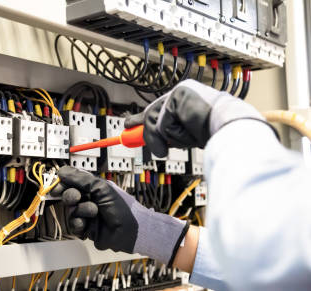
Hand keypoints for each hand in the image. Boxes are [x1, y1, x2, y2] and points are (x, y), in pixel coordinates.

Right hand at [53, 166, 188, 264]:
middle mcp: (89, 201)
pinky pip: (73, 226)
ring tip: (93, 212)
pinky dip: (79, 223)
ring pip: (70, 211)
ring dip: (80, 210)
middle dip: (70, 196)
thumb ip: (80, 178)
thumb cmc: (122, 207)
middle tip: (77, 197)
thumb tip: (62, 171)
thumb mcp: (101, 187)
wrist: (131, 230)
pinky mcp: (86, 230)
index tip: (58, 185)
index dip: (64, 184)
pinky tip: (86, 224)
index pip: (72, 183)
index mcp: (93, 188)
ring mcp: (87, 216)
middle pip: (68, 196)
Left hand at [125, 79, 266, 156]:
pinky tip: (192, 128)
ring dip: (167, 136)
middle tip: (132, 129)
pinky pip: (163, 122)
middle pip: (152, 113)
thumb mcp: (186, 136)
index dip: (143, 118)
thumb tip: (155, 146)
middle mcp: (183, 94)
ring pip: (155, 120)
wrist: (232, 130)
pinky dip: (173, 132)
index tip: (129, 124)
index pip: (160, 109)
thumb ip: (169, 135)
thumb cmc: (216, 134)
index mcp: (188, 102)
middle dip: (145, 130)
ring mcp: (180, 93)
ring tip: (190, 135)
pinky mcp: (178, 95)